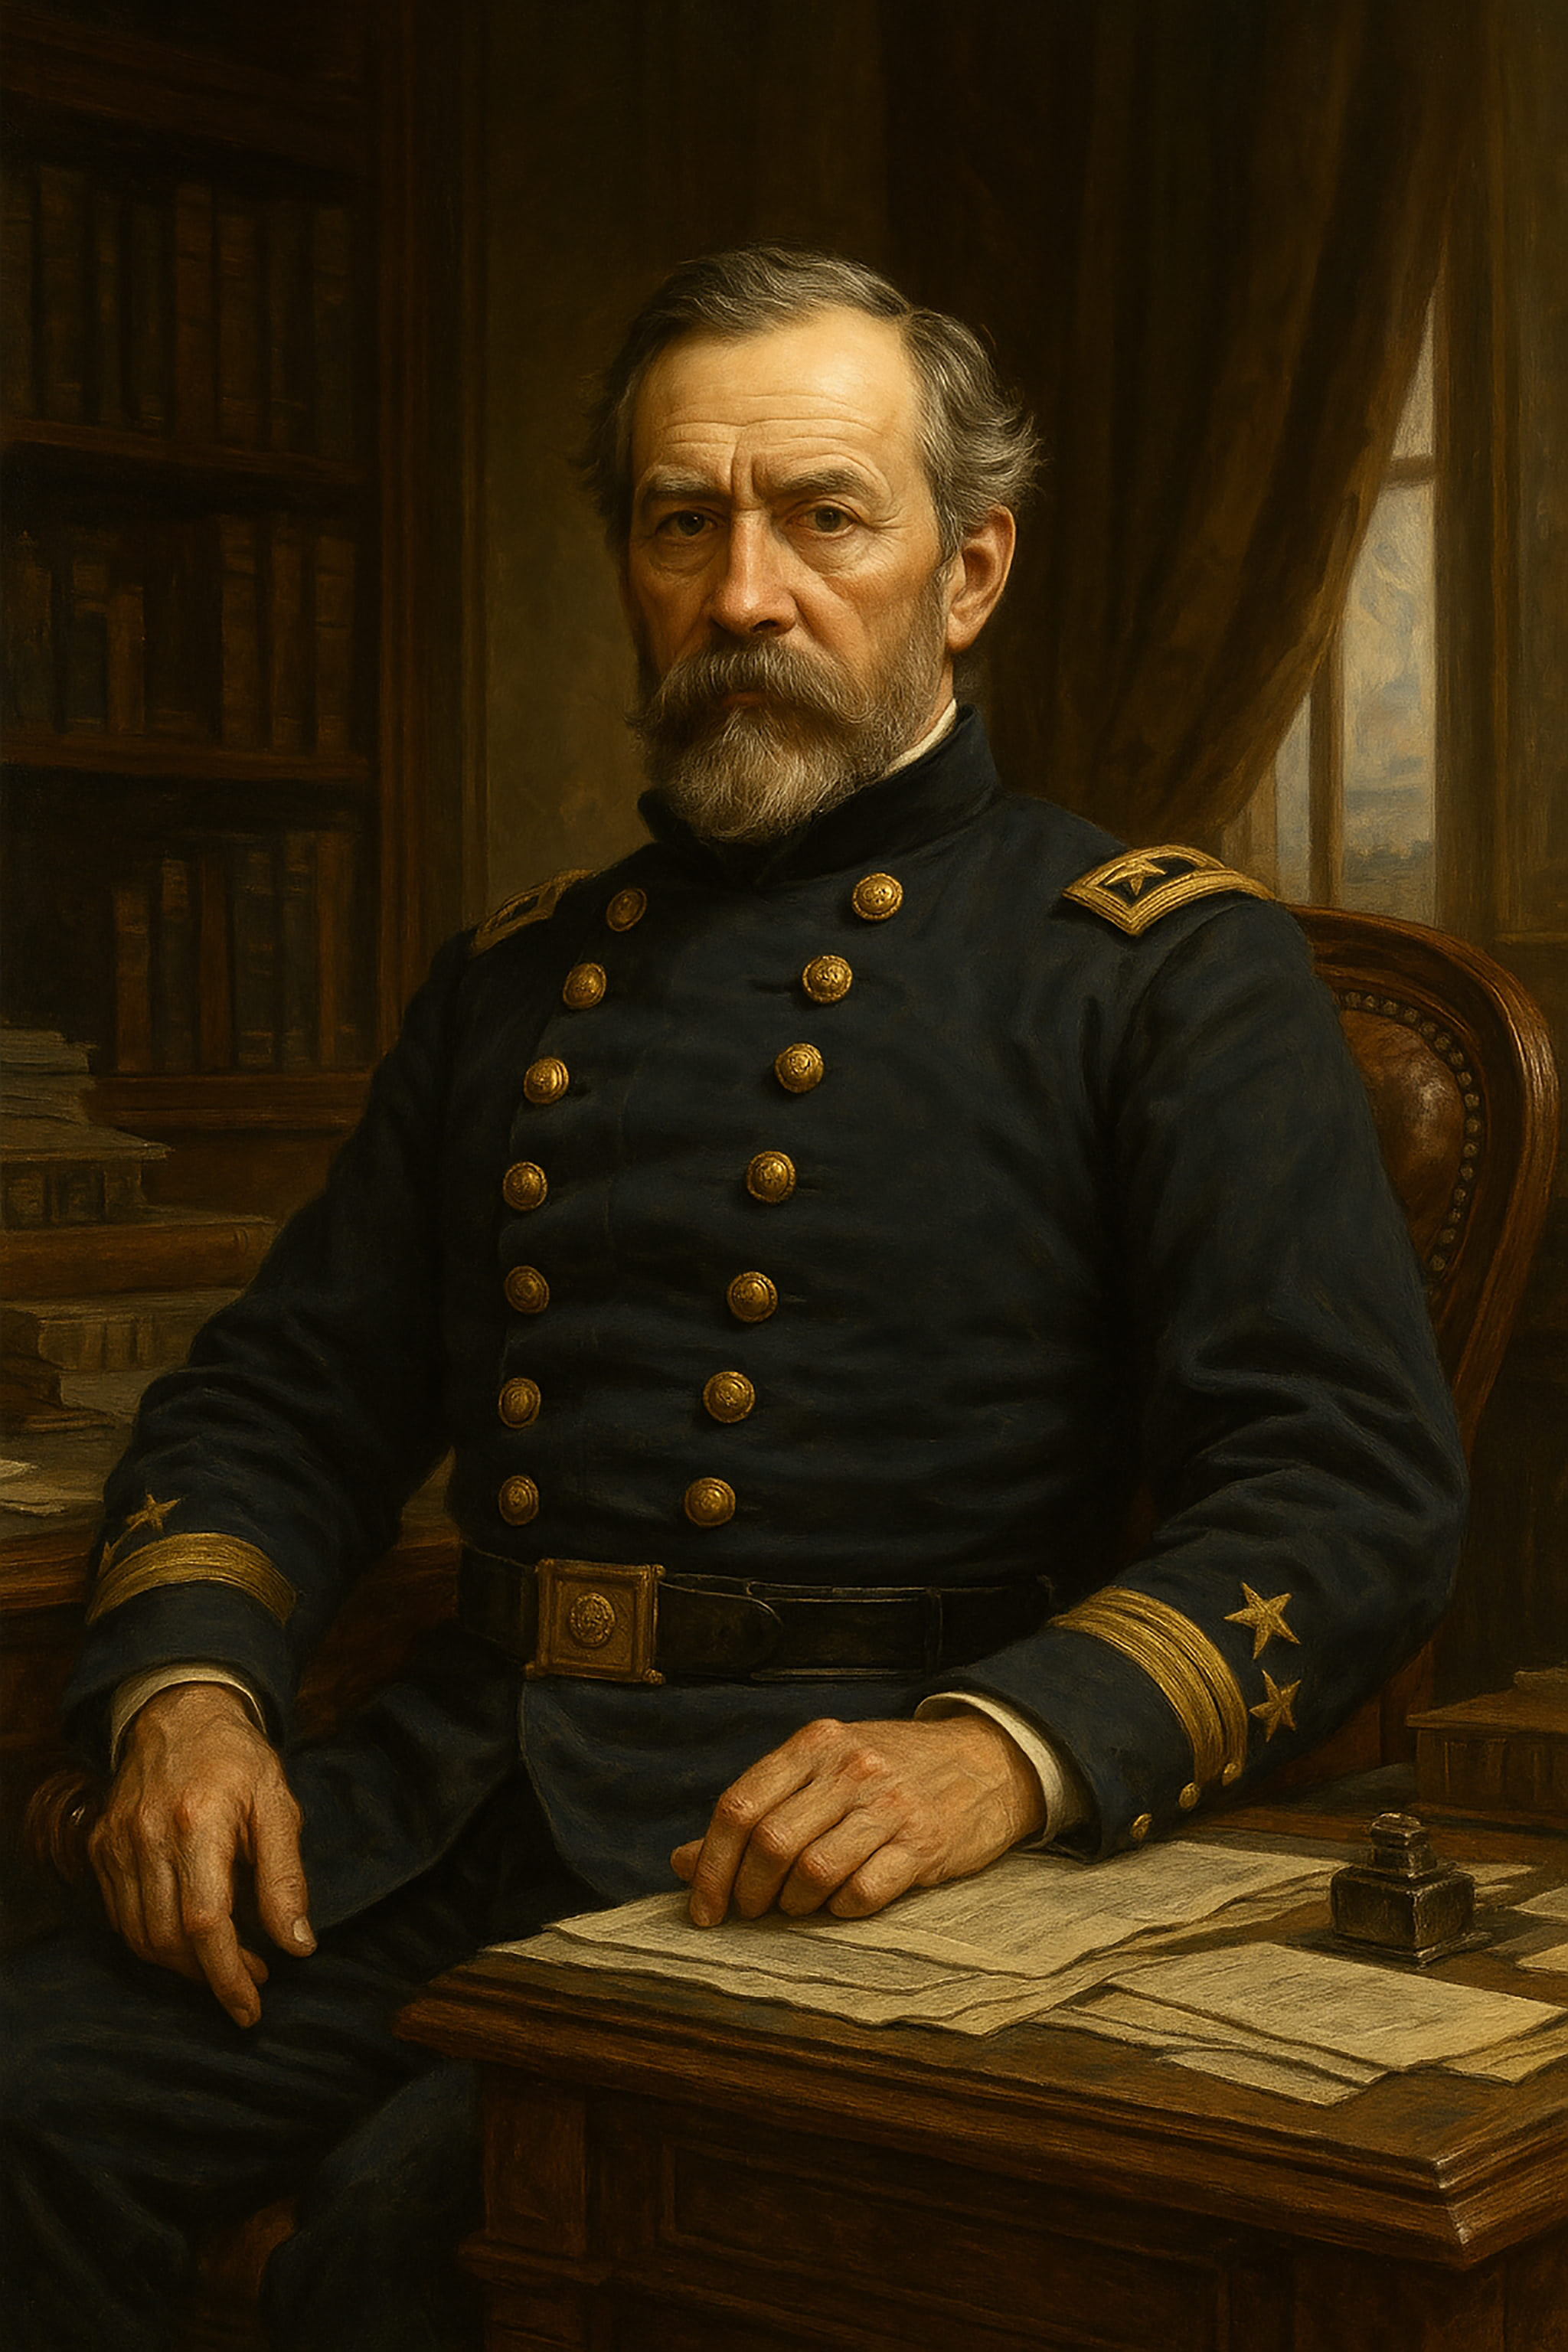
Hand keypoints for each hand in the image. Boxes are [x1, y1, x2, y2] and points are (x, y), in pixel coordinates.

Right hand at [88, 1681, 313, 2026]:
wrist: (179, 1711)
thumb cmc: (237, 1758)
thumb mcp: (278, 1804)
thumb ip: (286, 1876)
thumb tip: (298, 1944)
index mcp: (200, 1822)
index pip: (205, 1923)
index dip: (227, 1974)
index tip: (251, 2007)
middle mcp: (149, 1836)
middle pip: (167, 1939)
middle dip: (211, 1975)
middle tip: (252, 1977)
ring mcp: (118, 1843)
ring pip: (139, 1936)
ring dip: (182, 1965)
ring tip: (226, 1962)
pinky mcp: (101, 1847)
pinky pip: (121, 1916)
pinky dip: (153, 1940)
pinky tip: (188, 1937)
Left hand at [670, 1713, 1045, 1926]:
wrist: (986, 1761)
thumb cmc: (891, 1771)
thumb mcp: (821, 1771)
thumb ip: (756, 1810)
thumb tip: (682, 1861)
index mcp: (813, 1744)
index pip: (739, 1806)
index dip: (710, 1866)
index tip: (703, 1909)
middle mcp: (848, 1767)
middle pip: (770, 1842)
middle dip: (748, 1893)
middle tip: (751, 1913)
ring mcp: (889, 1803)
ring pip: (813, 1871)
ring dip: (794, 1905)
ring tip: (797, 1907)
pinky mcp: (925, 1842)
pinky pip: (864, 1891)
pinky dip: (842, 1909)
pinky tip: (843, 1904)